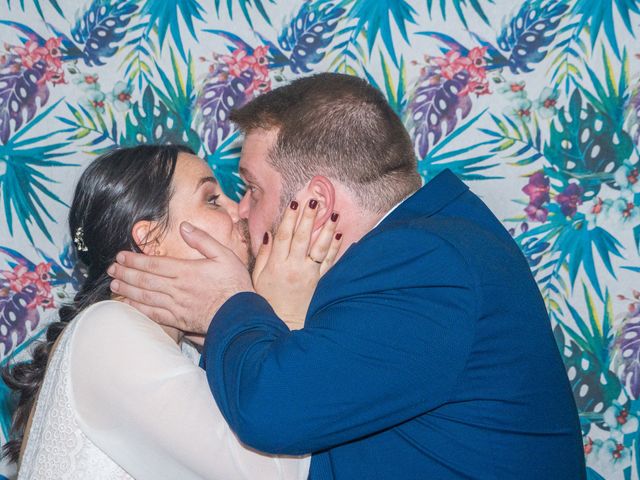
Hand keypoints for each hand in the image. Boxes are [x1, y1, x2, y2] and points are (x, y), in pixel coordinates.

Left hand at [108, 222, 253, 333]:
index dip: (134, 260)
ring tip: (114, 284)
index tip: (121, 256)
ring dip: (127, 289)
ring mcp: (176, 305)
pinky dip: (138, 308)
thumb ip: (203, 240)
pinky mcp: (178, 319)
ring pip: (145, 296)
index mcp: (186, 271)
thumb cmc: (235, 285)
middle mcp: (177, 288)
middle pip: (145, 279)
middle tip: (111, 268)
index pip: (154, 264)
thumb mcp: (225, 255)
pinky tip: (128, 305)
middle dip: (125, 273)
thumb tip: (184, 227)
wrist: (241, 315)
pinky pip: (153, 313)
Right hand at [252, 199, 341, 328]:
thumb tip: (268, 234)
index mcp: (277, 264)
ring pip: (319, 248)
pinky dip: (335, 247)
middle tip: (315, 201)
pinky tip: (339, 234)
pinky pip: (329, 261)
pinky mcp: (319, 280)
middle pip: (302, 237)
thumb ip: (263, 255)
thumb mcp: (257, 278)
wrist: (285, 322)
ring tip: (333, 213)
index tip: (295, 203)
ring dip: (327, 229)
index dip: (289, 218)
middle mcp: (294, 266)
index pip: (284, 236)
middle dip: (309, 218)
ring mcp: (309, 274)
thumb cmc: (268, 299)